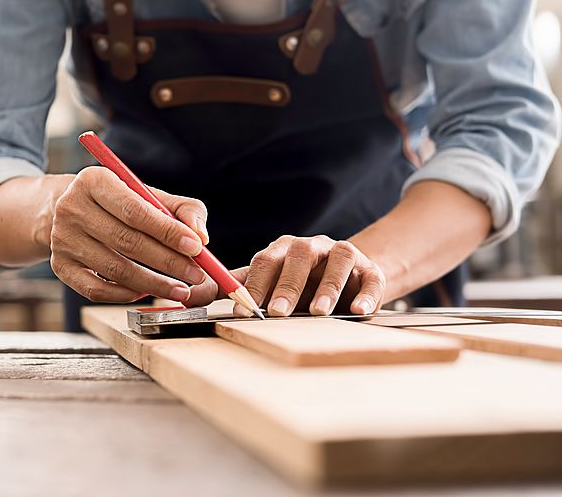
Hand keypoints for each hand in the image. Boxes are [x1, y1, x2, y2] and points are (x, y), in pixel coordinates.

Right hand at [49, 167, 209, 302]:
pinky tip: (146, 292)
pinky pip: (97, 290)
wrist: (68, 211)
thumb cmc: (117, 202)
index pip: (135, 210)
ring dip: (154, 284)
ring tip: (179, 289)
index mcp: (94, 181)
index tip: (197, 247)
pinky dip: (126, 295)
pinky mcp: (60, 266)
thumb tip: (200, 236)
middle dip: (168, 262)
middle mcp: (72, 209)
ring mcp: (62, 240)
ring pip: (115, 270)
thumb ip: (182, 209)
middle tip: (196, 275)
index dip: (168, 231)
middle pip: (127, 242)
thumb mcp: (147, 194)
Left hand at [186, 235, 384, 315]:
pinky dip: (366, 294)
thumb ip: (235, 288)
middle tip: (277, 313)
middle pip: (300, 257)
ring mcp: (343, 254)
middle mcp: (313, 247)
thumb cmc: (298, 282)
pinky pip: (371, 278)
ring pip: (339, 261)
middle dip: (288, 285)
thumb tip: (190, 296)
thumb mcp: (267, 283)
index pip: (266, 261)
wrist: (349, 275)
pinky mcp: (370, 270)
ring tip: (318, 312)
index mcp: (284, 249)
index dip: (255, 284)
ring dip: (328, 287)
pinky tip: (359, 310)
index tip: (244, 308)